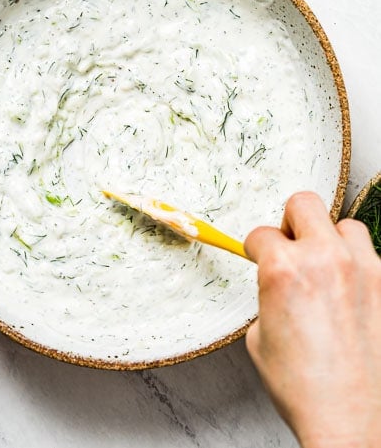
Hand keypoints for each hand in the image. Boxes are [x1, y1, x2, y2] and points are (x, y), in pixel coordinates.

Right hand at [244, 191, 380, 447]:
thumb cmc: (304, 387)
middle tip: (292, 245)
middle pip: (303, 203)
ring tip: (328, 268)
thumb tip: (278, 283)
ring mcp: (364, 269)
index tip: (259, 255)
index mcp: (284, 270)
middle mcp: (324, 259)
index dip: (256, 248)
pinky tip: (353, 295)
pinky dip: (359, 268)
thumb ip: (269, 294)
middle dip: (291, 222)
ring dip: (331, 241)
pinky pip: (372, 257)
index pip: (261, 233)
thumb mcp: (260, 336)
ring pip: (345, 225)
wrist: (352, 421)